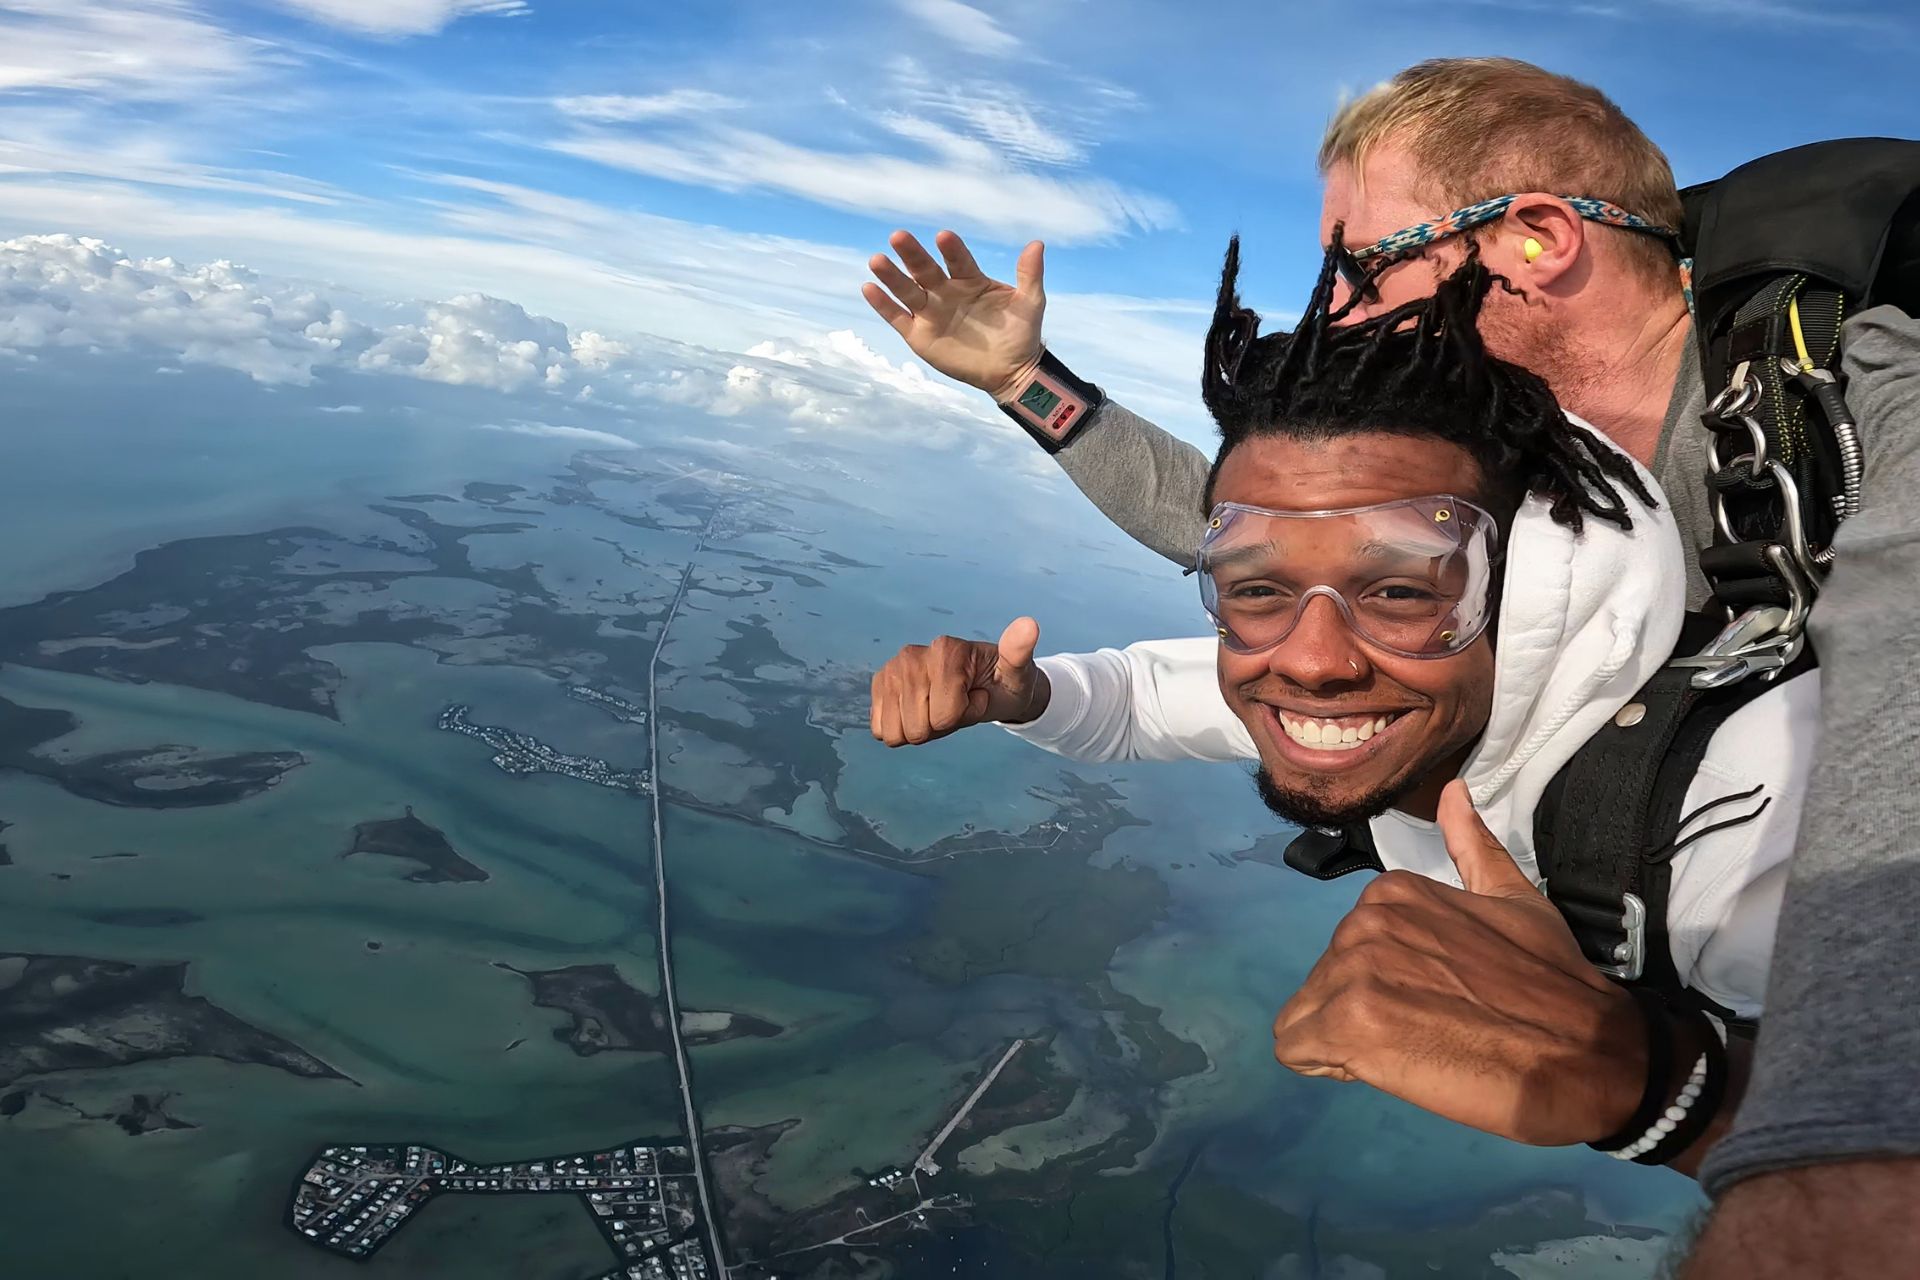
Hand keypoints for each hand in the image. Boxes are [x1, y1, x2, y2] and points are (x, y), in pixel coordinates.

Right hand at [863, 229, 1045, 402]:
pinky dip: (883, 305)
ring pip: (906, 290)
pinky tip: (869, 288)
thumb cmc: (1021, 333)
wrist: (1012, 371)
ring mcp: (930, 312)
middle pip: (925, 270)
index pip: (958, 261)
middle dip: (912, 255)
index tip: (944, 237)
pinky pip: (897, 317)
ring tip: (877, 260)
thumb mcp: (1030, 303)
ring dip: (892, 276)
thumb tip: (1037, 244)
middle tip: (899, 237)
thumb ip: (1029, 274)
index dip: (951, 250)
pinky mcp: (918, 335)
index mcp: (969, 280)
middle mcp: (945, 292)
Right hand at [870, 617, 1048, 746]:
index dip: (965, 714)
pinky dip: (902, 730)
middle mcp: (911, 654)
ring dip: (923, 729)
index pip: (944, 716)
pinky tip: (921, 710)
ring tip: (942, 706)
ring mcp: (891, 669)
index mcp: (945, 649)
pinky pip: (881, 729)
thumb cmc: (1003, 680)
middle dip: (942, 725)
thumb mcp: (1018, 670)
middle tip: (960, 702)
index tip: (977, 695)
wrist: (987, 684)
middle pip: (919, 727)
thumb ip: (1019, 650)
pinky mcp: (880, 684)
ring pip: (898, 732)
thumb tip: (1029, 626)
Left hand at [1270, 781, 1646, 1145]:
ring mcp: (1352, 970)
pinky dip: (1331, 1065)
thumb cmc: (1553, 982)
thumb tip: (1453, 789)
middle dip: (1362, 1016)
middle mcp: (1361, 921)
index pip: (1346, 952)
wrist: (1588, 1052)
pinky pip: (1296, 1049)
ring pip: (1307, 1018)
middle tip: (1431, 1030)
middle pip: (1322, 984)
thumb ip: (1472, 847)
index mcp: (1390, 892)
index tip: (1436, 1003)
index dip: (1383, 990)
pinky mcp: (1349, 1025)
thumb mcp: (1513, 897)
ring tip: (1418, 1048)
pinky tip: (1388, 1066)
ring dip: (1350, 1044)